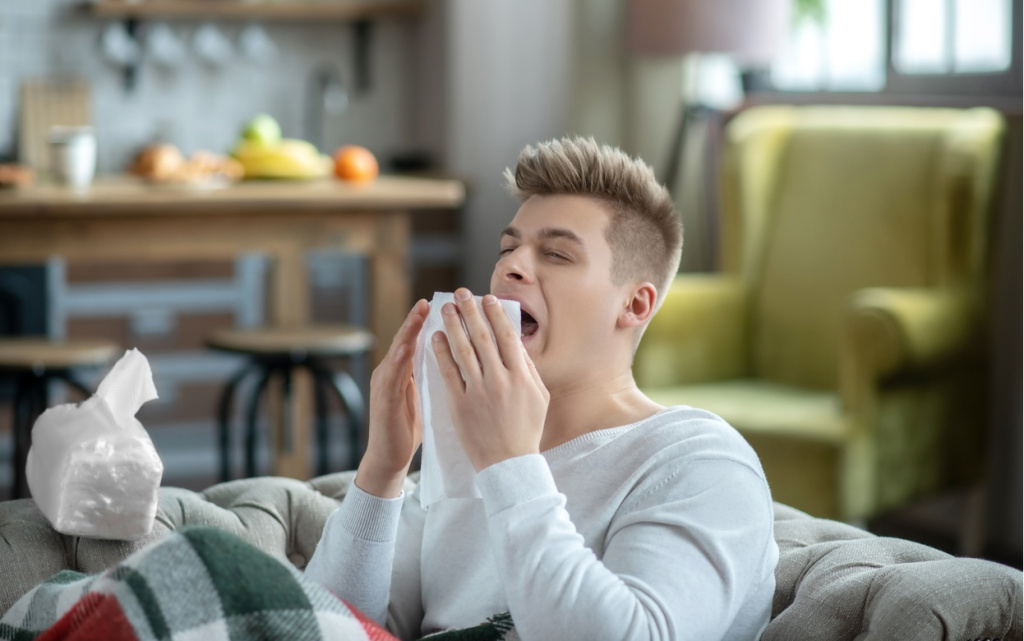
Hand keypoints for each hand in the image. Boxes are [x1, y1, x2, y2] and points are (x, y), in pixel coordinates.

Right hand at [357, 299, 428, 497]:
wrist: (389, 458)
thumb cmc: (409, 428)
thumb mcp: (424, 395)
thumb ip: (431, 375)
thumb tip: (454, 356)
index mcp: (402, 371)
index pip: (415, 341)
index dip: (425, 323)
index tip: (440, 305)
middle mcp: (389, 373)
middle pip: (404, 341)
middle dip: (415, 320)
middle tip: (427, 302)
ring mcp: (383, 386)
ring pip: (396, 353)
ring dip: (406, 334)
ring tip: (417, 316)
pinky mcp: (382, 401)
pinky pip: (390, 378)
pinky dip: (397, 362)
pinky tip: (405, 350)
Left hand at [431, 288, 549, 470]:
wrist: (508, 464)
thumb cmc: (526, 430)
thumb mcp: (538, 397)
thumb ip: (528, 369)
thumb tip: (517, 343)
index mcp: (521, 377)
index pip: (506, 337)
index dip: (495, 315)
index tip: (487, 298)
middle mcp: (500, 380)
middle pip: (482, 338)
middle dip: (470, 312)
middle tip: (461, 293)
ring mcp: (478, 392)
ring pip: (463, 351)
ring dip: (453, 326)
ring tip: (445, 309)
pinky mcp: (460, 404)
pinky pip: (448, 373)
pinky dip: (441, 352)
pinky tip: (435, 337)